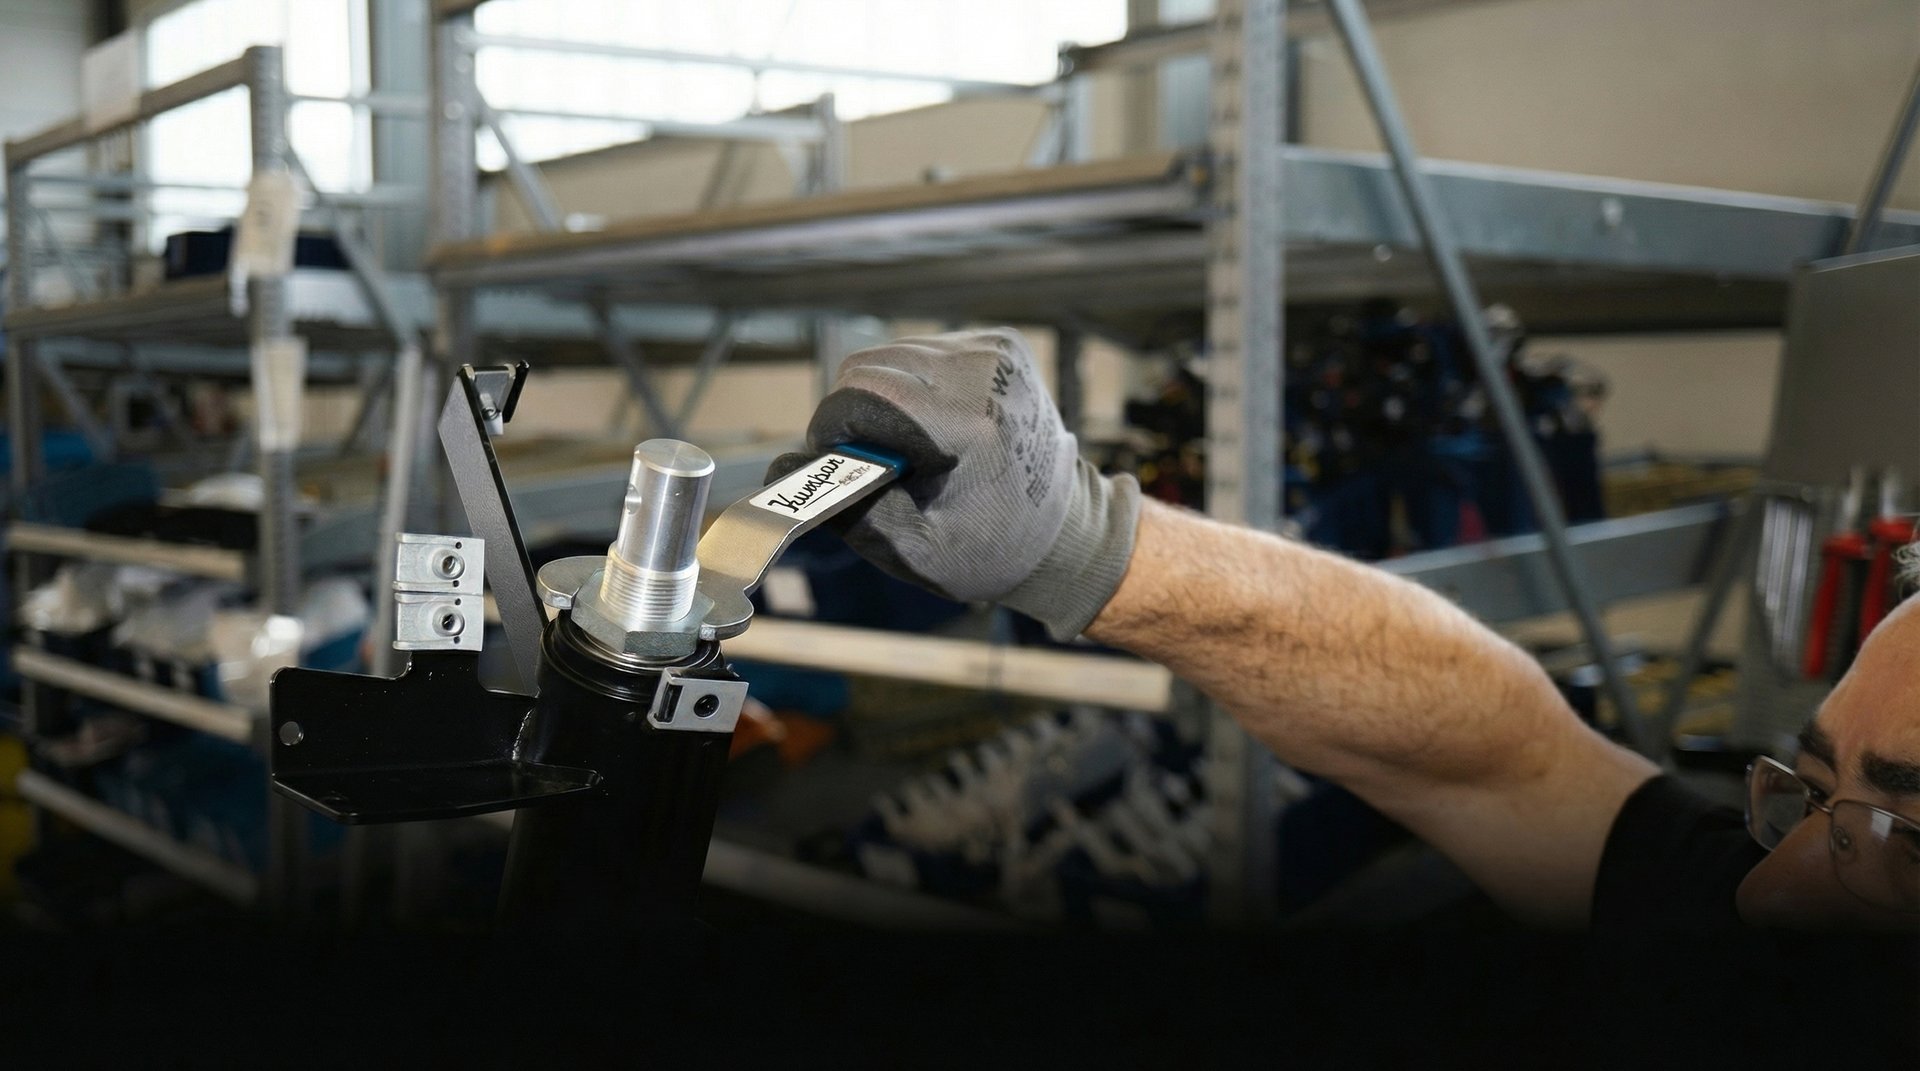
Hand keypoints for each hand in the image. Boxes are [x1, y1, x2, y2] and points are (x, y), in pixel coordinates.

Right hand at [769, 329, 1139, 639]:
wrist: (1066, 529)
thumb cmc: (994, 547)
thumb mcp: (916, 551)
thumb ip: (848, 510)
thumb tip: (788, 469)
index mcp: (970, 425)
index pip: (861, 395)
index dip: (836, 434)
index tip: (852, 470)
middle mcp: (986, 373)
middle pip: (869, 368)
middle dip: (857, 416)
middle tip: (881, 464)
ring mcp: (996, 351)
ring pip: (891, 355)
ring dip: (884, 400)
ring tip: (915, 448)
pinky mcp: (999, 342)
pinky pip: (923, 352)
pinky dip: (915, 388)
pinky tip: (938, 427)